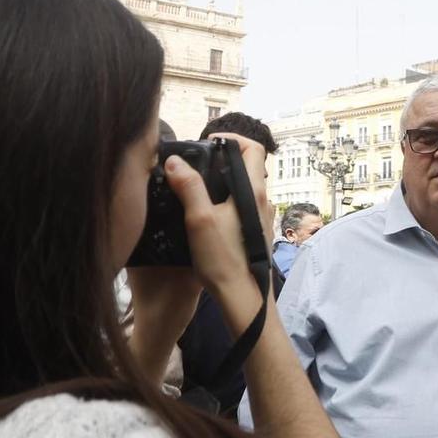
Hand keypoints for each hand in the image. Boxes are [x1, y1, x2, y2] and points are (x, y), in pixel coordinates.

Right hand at [167, 137, 270, 302]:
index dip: (232, 138)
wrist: (244, 298)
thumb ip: (188, 187)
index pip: (253, 148)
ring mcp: (262, 218)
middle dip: (222, 159)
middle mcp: (262, 201)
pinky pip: (242, 207)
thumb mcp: (199, 220)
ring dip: (223, 182)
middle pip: (247, 166)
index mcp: (253, 191)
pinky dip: (226, 201)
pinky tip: (207, 215)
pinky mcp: (256, 233)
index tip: (208, 143)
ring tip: (196, 189)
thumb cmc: (224, 260)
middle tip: (196, 164)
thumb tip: (175, 160)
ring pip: (244, 188)